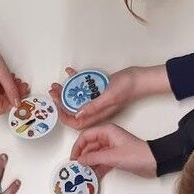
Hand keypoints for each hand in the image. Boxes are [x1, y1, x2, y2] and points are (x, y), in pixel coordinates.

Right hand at [0, 13, 28, 113]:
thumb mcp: (2, 72)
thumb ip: (11, 89)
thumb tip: (17, 103)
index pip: (0, 108)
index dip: (12, 103)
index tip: (22, 95)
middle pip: (1, 102)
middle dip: (13, 94)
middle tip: (23, 85)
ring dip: (10, 88)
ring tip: (17, 79)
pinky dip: (4, 84)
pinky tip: (9, 77)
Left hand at [50, 66, 169, 129]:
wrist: (139, 78)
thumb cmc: (127, 88)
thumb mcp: (109, 97)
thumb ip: (94, 106)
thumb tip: (77, 114)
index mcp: (97, 115)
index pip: (76, 122)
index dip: (64, 116)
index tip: (57, 105)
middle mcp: (95, 110)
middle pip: (73, 110)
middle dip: (61, 102)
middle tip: (53, 91)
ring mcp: (97, 100)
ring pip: (76, 99)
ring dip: (65, 92)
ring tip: (57, 83)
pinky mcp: (98, 91)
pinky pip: (84, 88)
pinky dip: (76, 80)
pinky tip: (70, 72)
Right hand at [70, 123, 155, 177]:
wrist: (153, 162)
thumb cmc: (136, 155)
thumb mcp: (112, 156)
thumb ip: (94, 157)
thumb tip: (80, 160)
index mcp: (107, 131)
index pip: (86, 136)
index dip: (77, 146)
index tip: (73, 158)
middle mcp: (108, 138)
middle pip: (89, 146)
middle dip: (82, 156)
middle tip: (76, 168)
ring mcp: (111, 148)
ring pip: (94, 154)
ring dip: (89, 163)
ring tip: (83, 173)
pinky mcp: (115, 157)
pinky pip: (102, 161)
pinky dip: (97, 168)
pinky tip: (93, 176)